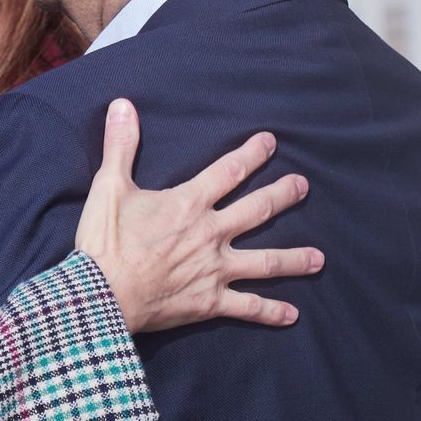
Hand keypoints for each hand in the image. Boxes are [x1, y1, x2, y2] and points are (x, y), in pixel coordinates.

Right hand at [76, 99, 322, 331]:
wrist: (102, 294)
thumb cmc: (105, 242)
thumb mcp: (109, 187)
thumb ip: (121, 145)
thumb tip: (122, 105)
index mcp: (190, 203)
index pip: (230, 171)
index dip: (253, 154)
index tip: (272, 142)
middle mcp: (211, 234)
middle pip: (258, 210)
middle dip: (284, 195)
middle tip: (303, 187)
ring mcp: (215, 269)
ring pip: (265, 262)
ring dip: (294, 259)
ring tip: (319, 258)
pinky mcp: (210, 302)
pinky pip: (248, 307)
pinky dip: (271, 312)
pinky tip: (292, 315)